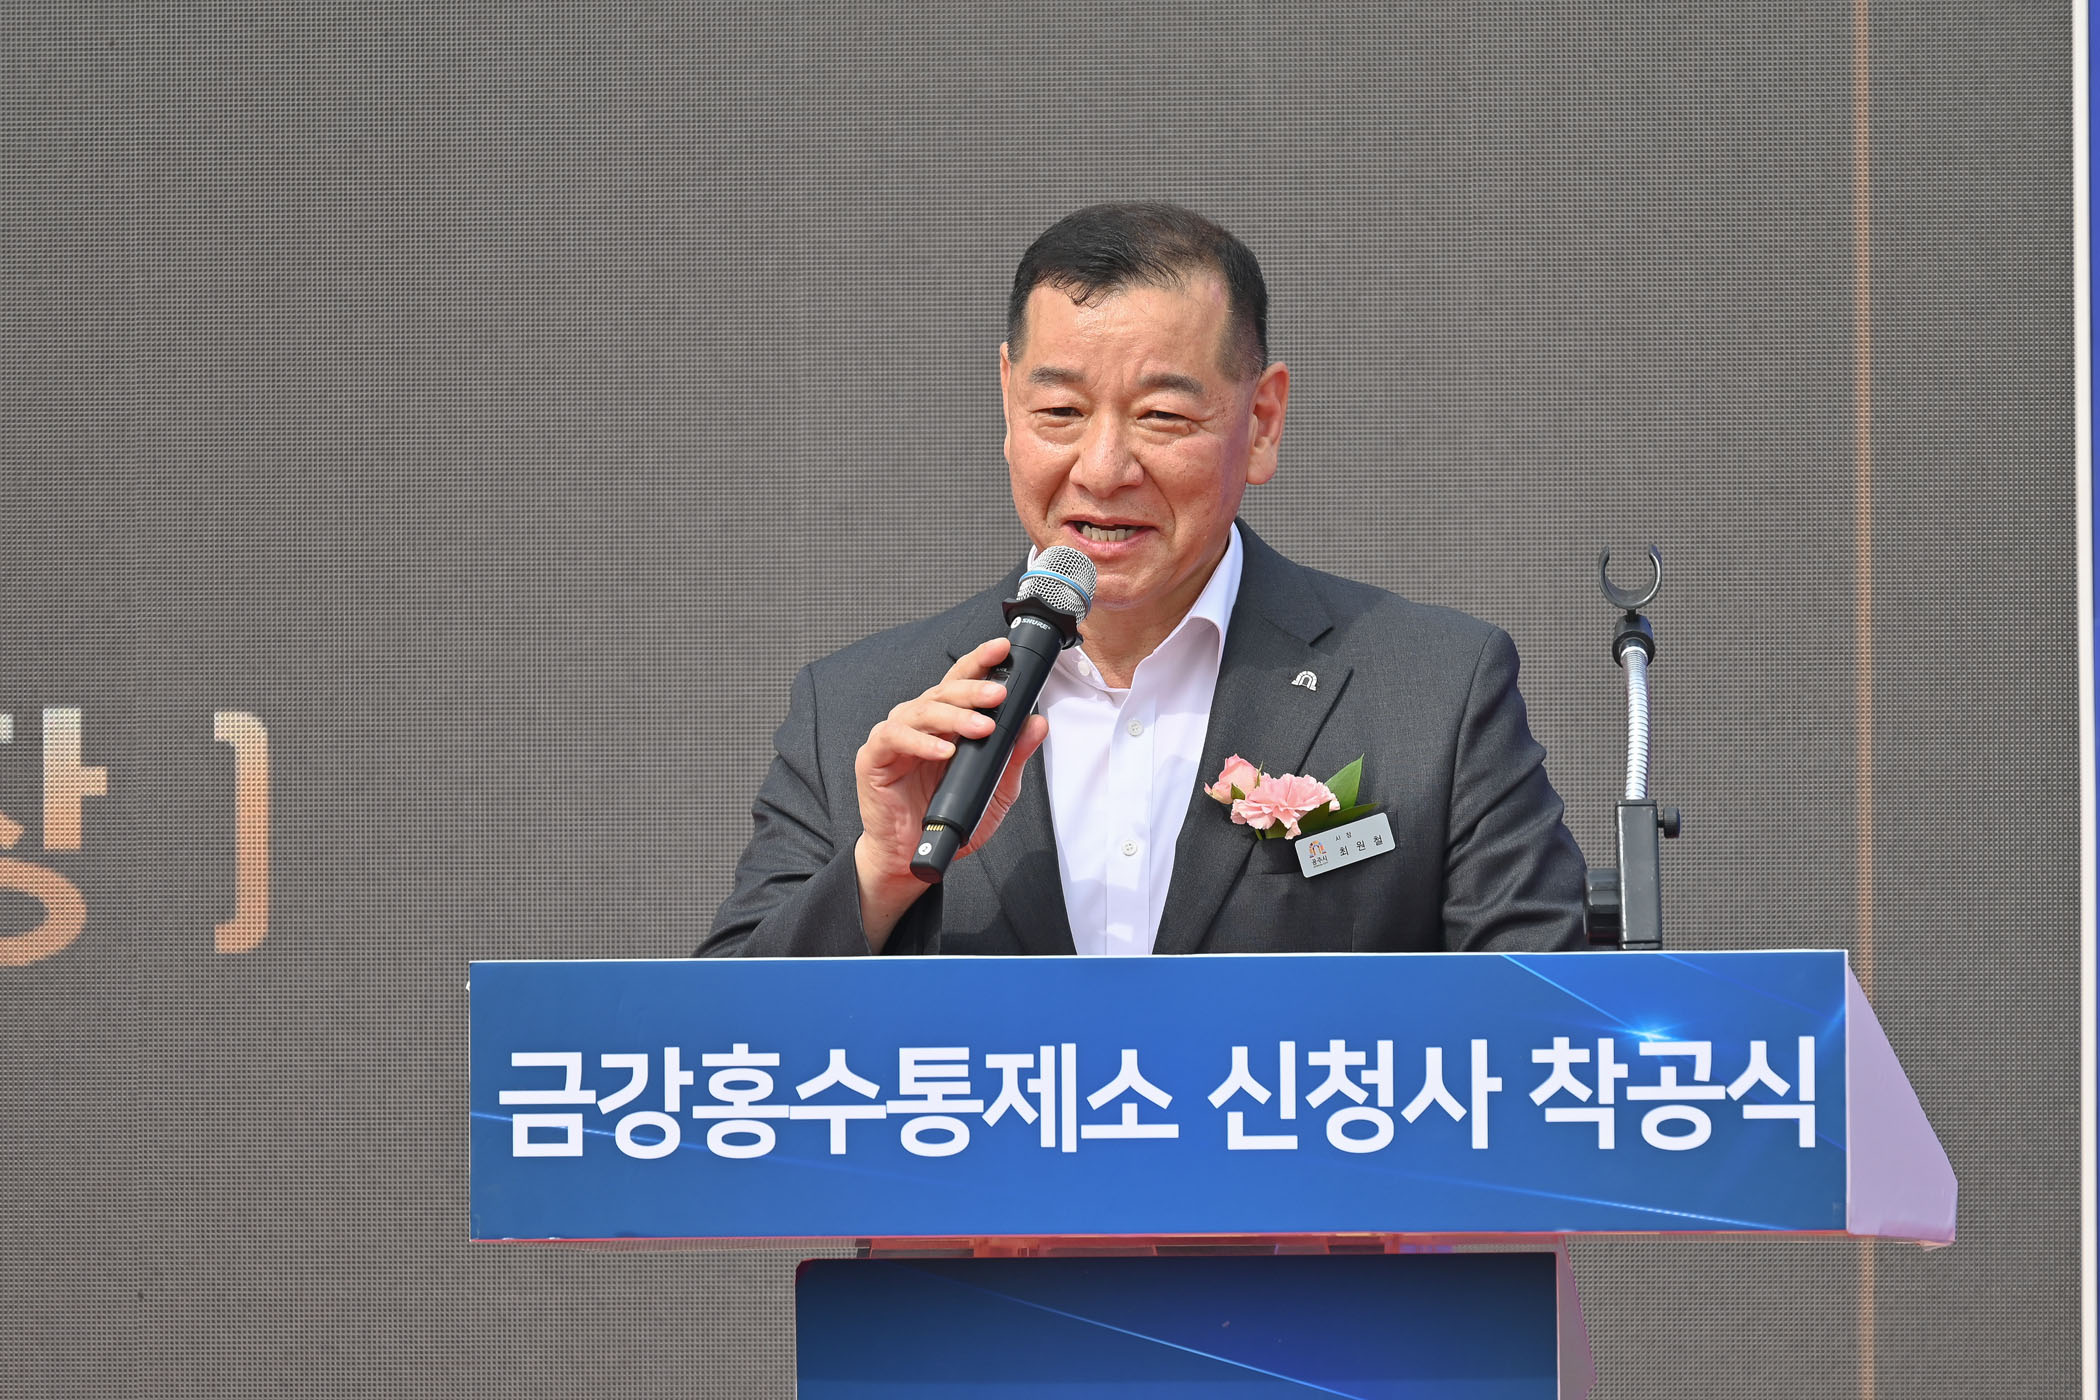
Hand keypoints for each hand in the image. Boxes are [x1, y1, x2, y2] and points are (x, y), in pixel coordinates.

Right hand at [852, 636, 1049, 950]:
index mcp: (946, 722)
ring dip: (953, 715)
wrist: (912, 857)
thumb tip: (1037, 722)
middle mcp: (920, 722)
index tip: (1003, 648)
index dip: (981, 661)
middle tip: (999, 694)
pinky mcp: (874, 758)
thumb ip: (1014, 756)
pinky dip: (921, 742)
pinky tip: (944, 751)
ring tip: (980, 727)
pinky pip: (895, 739)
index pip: (963, 681)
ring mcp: (895, 737)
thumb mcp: (994, 789)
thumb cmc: (947, 818)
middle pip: (944, 690)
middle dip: (974, 688)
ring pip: (922, 710)